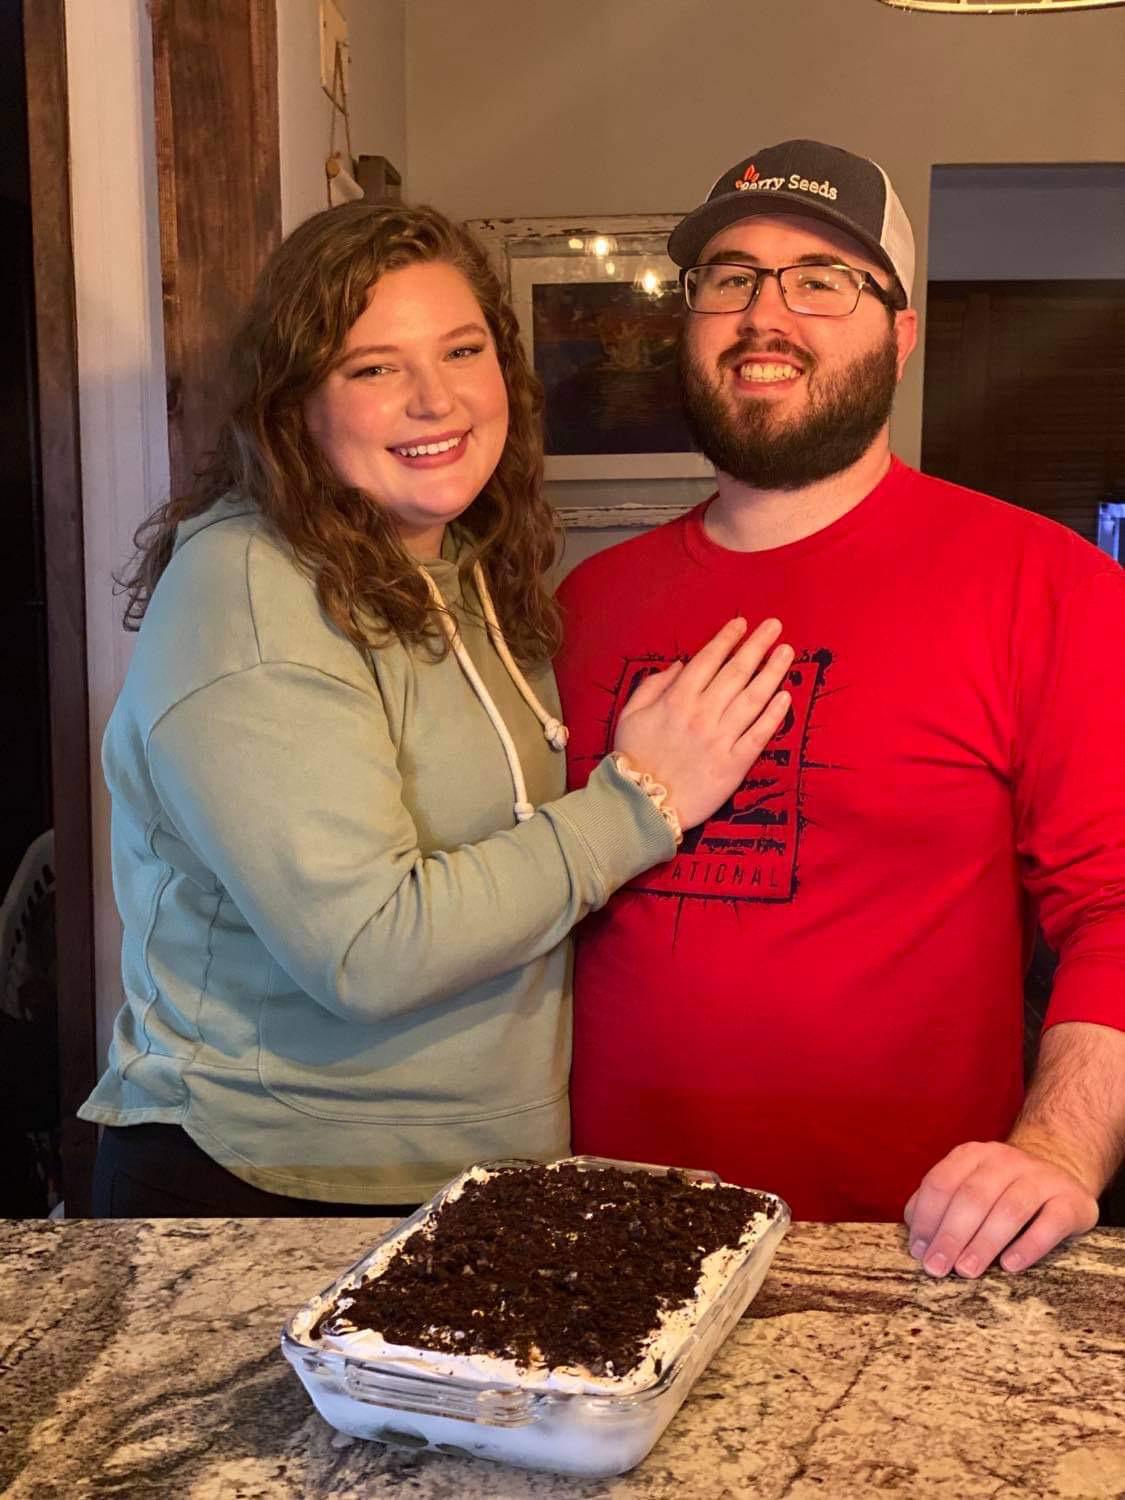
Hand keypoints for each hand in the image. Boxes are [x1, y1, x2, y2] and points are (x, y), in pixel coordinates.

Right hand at [612, 616, 791, 830]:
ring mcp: (720, 739)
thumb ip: (653, 686)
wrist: (641, 805)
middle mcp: (702, 715)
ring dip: (772, 672)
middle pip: (736, 673)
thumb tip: (681, 665)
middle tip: (774, 627)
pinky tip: (785, 696)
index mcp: (676, 701)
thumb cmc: (633, 759)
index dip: (726, 640)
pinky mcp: (734, 765)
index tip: (741, 624)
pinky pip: (758, 735)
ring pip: (753, 699)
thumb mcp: (631, 715)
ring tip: (786, 652)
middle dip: (757, 646)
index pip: (708, 661)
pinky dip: (773, 714)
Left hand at [903, 1139, 1098, 1278]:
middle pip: (973, 1197)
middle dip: (951, 1235)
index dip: (927, 1218)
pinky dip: (1028, 1245)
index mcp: (973, 1155)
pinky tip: (1010, 1266)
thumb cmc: (1003, 1190)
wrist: (1062, 1174)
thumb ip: (940, 1203)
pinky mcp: (1071, 1200)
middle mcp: (1006, 1160)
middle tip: (937, 1268)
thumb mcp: (969, 1185)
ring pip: (1009, 1209)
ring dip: (983, 1243)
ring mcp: (1041, 1177)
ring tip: (966, 1271)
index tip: (919, 1252)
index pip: (941, 1182)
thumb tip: (916, 1236)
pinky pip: (1050, 1223)